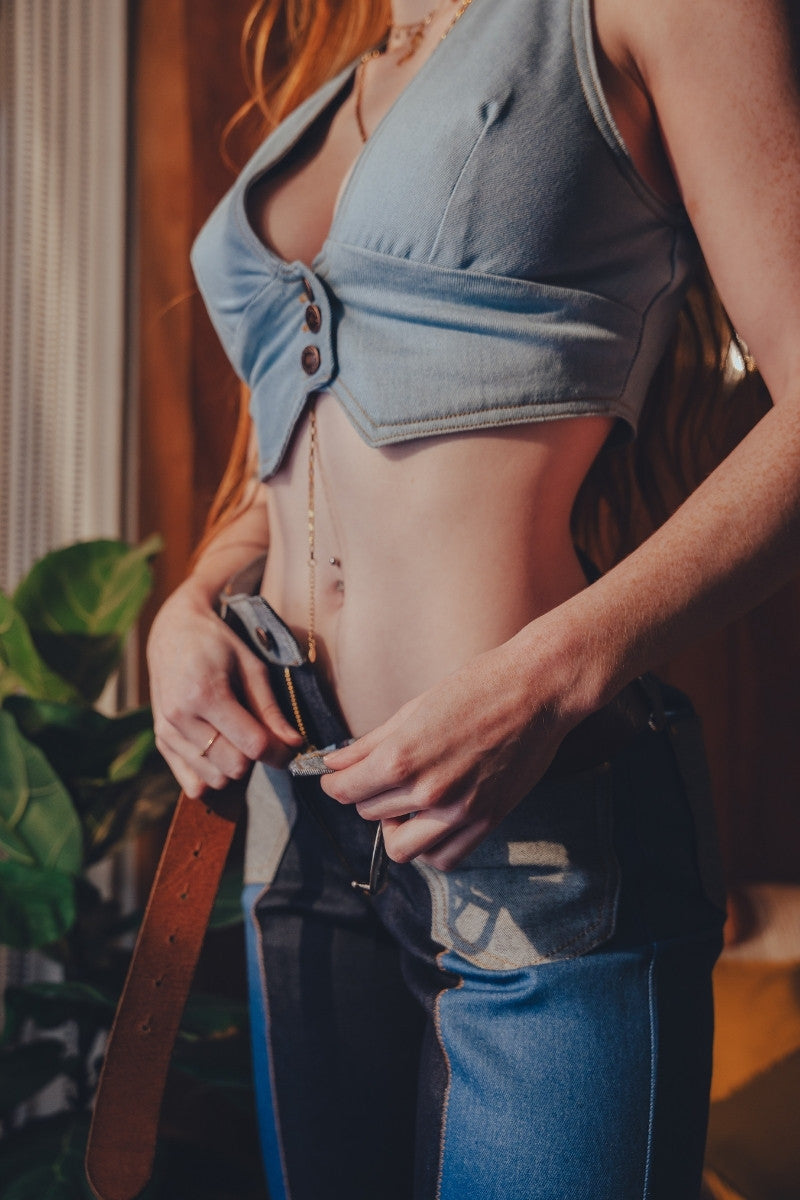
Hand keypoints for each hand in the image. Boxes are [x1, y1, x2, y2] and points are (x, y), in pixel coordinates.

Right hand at [148, 581, 301, 796]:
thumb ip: (270, 709)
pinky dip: (212, 774)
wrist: (174, 632)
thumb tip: (295, 745)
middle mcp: (180, 717)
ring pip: (215, 779)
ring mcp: (167, 732)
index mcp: (205, 694)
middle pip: (234, 767)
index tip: (292, 747)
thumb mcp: (251, 668)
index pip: (252, 745)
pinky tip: (219, 750)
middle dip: (256, 758)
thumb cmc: (219, 645)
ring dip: (234, 766)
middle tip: (261, 735)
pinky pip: (193, 784)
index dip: (280, 752)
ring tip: (236, 735)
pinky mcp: (161, 742)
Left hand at [320, 638, 576, 870]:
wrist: (537, 692)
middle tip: (376, 779)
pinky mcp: (486, 821)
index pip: (346, 790)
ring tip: (402, 805)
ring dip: (392, 829)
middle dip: (364, 796)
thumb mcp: (414, 709)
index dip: (335, 783)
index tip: (338, 778)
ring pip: (400, 848)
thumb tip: (333, 763)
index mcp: (402, 758)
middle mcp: (427, 791)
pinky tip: (428, 823)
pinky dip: (428, 848)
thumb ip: (370, 743)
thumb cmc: (476, 688)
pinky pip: (443, 858)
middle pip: (369, 813)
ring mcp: (459, 812)